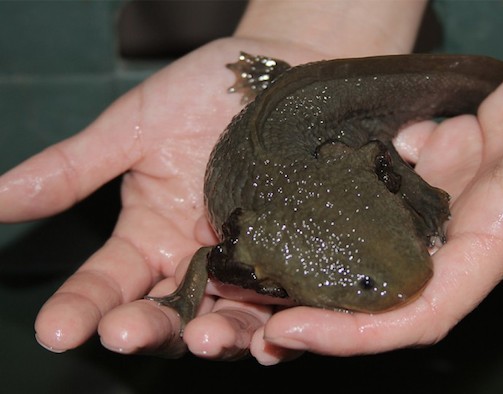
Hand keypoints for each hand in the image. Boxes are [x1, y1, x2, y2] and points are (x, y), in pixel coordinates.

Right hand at [0, 37, 329, 361]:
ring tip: (201, 337)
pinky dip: (278, 331)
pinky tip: (269, 340)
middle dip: (144, 328)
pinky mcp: (292, 263)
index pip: (106, 284)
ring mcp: (245, 266)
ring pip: (224, 320)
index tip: (56, 329)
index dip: (80, 307)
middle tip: (125, 333)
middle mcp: (194, 261)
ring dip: (210, 337)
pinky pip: (285, 307)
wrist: (277, 76)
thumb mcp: (133, 128)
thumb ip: (73, 169)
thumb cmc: (203, 94)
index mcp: (148, 236)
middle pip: (165, 313)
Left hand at [250, 1, 502, 357]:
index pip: (423, 309)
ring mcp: (461, 189)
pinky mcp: (457, 153)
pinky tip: (319, 168)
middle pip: (385, 290)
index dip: (359, 334)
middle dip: (321, 308)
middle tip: (250, 302)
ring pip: (382, 238)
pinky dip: (357, 180)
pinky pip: (395, 179)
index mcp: (502, 232)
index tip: (294, 332)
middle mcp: (472, 223)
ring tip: (263, 246)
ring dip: (326, 250)